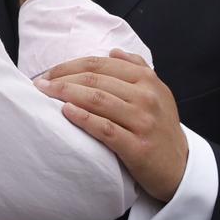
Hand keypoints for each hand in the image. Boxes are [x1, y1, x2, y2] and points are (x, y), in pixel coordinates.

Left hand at [37, 49, 187, 201]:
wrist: (181, 167)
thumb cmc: (161, 128)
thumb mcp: (158, 92)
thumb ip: (137, 68)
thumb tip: (113, 51)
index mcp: (147, 80)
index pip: (100, 64)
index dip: (70, 65)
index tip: (49, 73)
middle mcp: (146, 96)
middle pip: (95, 79)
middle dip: (62, 78)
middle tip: (39, 84)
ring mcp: (143, 121)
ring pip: (98, 99)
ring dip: (66, 94)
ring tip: (45, 95)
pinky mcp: (137, 147)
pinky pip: (105, 128)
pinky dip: (83, 118)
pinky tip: (66, 112)